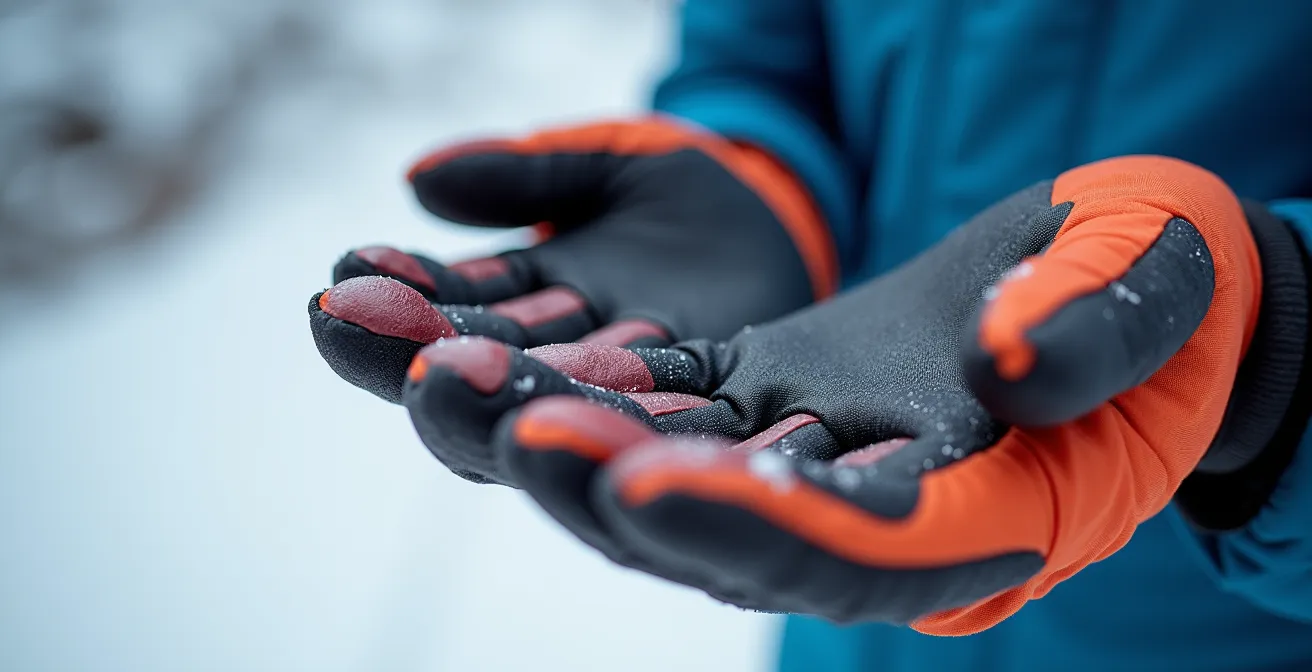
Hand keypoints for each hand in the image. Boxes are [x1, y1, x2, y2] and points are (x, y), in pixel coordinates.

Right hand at [308, 118, 835, 414]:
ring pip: (556, 401)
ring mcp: (637, 386)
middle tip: (350, 327)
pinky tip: (573, 409)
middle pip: (483, 367)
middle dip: (417, 348)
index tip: (339, 278)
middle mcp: (569, 358)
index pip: (453, 302)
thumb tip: (419, 177)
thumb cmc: (687, 188)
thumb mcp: (605, 160)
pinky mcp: (712, 400)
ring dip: (498, 394)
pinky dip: (622, 409)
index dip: (400, 292)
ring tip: (443, 373)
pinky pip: (663, 409)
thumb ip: (525, 176)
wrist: (790, 220)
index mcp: (530, 300)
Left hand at [400, 156, 1309, 632]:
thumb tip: (1010, 367)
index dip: (751, 530)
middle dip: (615, 489)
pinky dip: (588, 371)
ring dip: (563, 428)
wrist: (1122, 268)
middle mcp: (876, 515)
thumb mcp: (1158, 285)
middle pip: (727, 533)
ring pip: (670, 464)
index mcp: (986, 522)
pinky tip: (497, 332)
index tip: (645, 487)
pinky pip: (665, 391)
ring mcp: (809, 454)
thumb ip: (1100, 325)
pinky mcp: (768, 390)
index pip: (856, 556)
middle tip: (513, 427)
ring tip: (457, 370)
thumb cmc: (1166, 285)